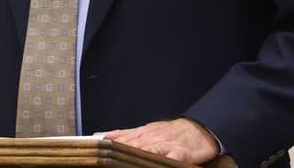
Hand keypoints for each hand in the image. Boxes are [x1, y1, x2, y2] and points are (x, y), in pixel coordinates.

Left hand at [104, 118, 218, 164]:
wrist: (199, 129)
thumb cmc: (171, 132)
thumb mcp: (145, 130)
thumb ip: (123, 135)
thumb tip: (100, 136)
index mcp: (141, 134)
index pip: (120, 140)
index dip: (108, 145)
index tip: (95, 147)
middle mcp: (151, 138)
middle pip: (131, 145)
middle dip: (119, 151)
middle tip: (107, 157)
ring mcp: (165, 145)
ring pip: (148, 150)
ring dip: (136, 154)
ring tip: (125, 161)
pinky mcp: (180, 153)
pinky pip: (170, 158)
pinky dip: (162, 161)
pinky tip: (157, 163)